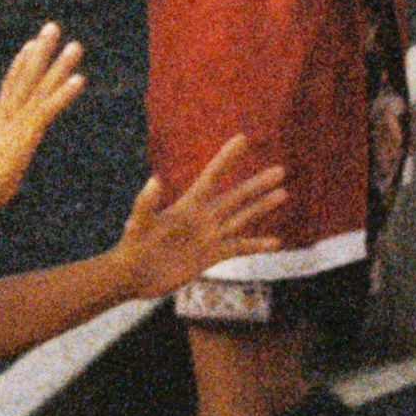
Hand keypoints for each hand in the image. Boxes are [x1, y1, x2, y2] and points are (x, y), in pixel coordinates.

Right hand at [0, 24, 87, 206]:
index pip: (11, 85)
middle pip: (27, 75)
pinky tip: (79, 79)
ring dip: (60, 65)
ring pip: (42, 86)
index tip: (31, 45)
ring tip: (76, 46)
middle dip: (41, 51)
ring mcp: (18, 121)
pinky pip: (49, 107)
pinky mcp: (27, 133)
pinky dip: (64, 93)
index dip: (21, 64)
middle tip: (53, 27)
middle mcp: (8, 113)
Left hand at [115, 135, 286, 290]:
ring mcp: (209, 237)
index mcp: (187, 206)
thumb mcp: (138, 224)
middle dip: (257, 184)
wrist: (133, 277)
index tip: (242, 139)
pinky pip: (239, 248)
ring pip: (242, 218)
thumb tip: (155, 180)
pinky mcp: (211, 256)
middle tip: (280, 170)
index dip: (227, 158)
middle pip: (235, 196)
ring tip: (283, 193)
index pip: (212, 177)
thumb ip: (146, 204)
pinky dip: (257, 246)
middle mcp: (202, 218)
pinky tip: (276, 242)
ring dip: (262, 206)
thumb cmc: (132, 247)